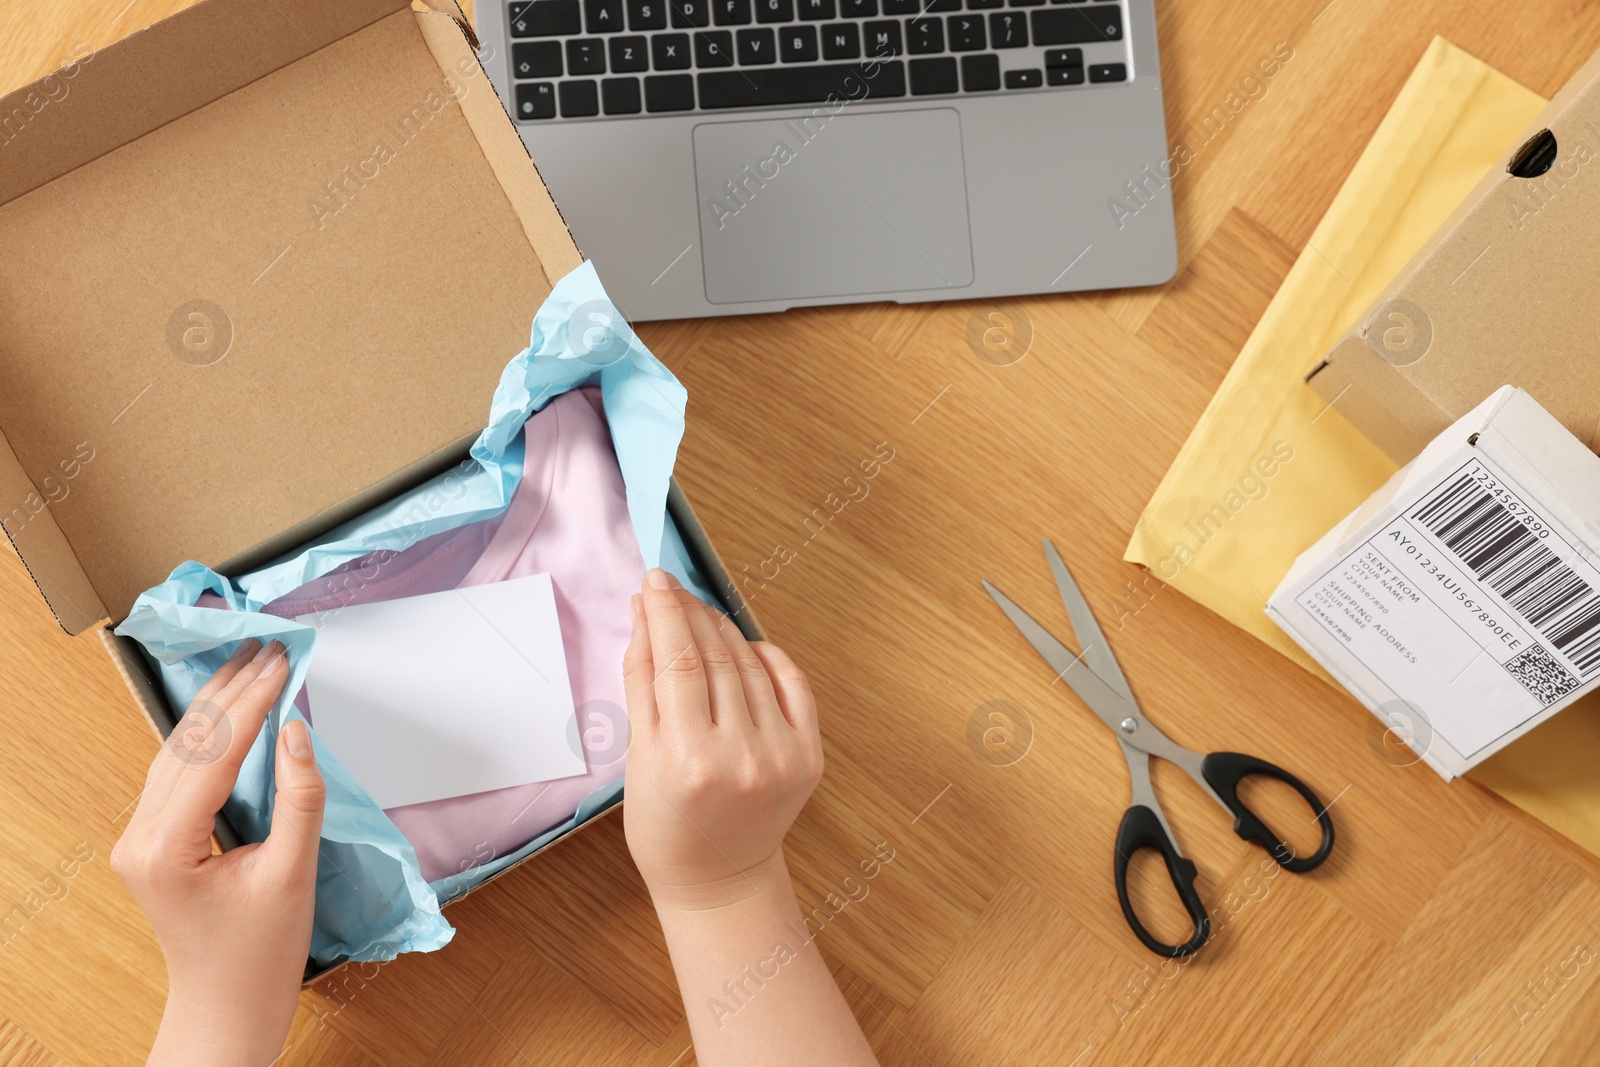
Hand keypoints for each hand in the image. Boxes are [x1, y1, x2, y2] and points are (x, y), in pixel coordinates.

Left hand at [112, 639, 325, 1065]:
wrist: (227, 1005)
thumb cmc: (259, 954)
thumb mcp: (292, 872)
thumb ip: (298, 798)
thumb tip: (296, 731)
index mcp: (164, 848)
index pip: (212, 753)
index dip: (251, 702)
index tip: (281, 662)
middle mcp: (137, 838)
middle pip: (187, 743)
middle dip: (231, 691)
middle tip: (269, 647)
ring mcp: (137, 839)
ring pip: (176, 751)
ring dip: (217, 705)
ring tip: (252, 662)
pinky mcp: (151, 840)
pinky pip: (176, 771)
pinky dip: (208, 734)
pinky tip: (230, 708)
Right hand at [622, 569, 822, 911]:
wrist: (718, 877)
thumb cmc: (665, 824)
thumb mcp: (637, 756)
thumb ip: (643, 680)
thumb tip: (645, 615)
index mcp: (687, 759)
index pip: (676, 660)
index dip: (664, 612)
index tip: (654, 582)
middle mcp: (740, 755)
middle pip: (713, 656)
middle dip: (690, 613)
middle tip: (672, 590)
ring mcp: (781, 756)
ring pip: (750, 665)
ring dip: (723, 630)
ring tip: (700, 613)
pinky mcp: (808, 757)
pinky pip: (793, 685)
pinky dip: (768, 657)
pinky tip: (746, 645)